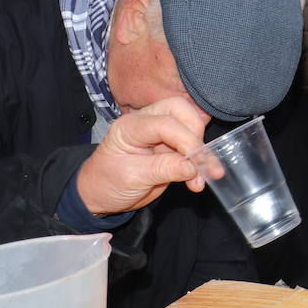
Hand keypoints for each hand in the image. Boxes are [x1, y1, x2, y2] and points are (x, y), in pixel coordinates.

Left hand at [76, 96, 210, 215]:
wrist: (100, 196)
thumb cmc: (106, 184)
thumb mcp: (132, 178)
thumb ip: (164, 169)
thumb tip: (193, 166)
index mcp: (130, 126)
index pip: (165, 123)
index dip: (186, 140)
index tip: (197, 163)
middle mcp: (147, 123)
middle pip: (181, 110)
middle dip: (196, 134)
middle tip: (201, 161)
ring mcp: (160, 134)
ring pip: (191, 125)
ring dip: (202, 150)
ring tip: (207, 174)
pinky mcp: (170, 147)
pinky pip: (192, 147)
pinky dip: (200, 162)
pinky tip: (199, 180)